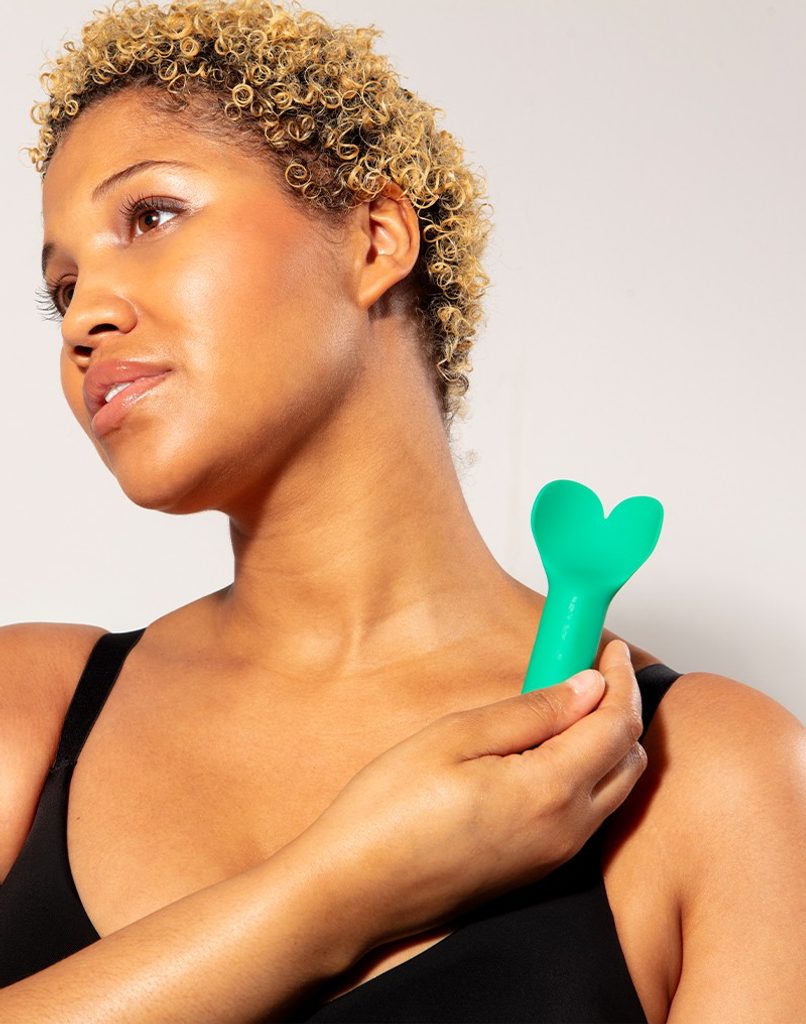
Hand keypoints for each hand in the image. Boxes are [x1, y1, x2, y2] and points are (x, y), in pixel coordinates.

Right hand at [299, 639, 645, 953]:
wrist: (354, 893)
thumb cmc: (389, 812)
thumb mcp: (455, 738)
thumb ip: (530, 712)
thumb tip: (587, 687)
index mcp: (550, 793)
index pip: (617, 727)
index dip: (622, 680)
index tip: (611, 651)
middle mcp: (567, 831)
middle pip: (629, 760)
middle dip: (620, 710)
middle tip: (588, 671)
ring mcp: (555, 856)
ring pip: (613, 789)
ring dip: (606, 742)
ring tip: (563, 704)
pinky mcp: (537, 869)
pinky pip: (587, 813)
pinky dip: (586, 772)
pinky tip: (544, 749)